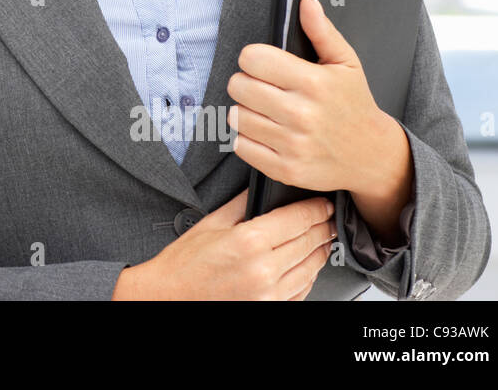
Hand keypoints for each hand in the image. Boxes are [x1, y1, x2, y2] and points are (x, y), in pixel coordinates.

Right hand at [114, 188, 336, 299]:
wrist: (170, 296)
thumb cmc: (184, 264)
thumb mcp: (211, 224)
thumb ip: (242, 204)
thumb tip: (263, 190)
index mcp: (248, 241)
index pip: (297, 219)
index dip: (316, 208)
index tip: (323, 203)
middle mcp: (263, 269)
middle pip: (309, 241)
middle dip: (322, 226)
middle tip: (327, 217)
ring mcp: (269, 294)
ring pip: (311, 267)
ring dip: (320, 250)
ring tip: (321, 239)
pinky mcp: (271, 308)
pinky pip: (302, 290)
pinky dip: (309, 274)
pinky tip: (306, 264)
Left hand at [227, 0, 389, 197]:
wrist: (373, 156)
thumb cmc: (354, 105)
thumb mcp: (346, 63)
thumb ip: (322, 31)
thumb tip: (306, 1)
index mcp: (313, 83)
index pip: (252, 58)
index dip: (253, 58)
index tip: (264, 64)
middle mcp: (301, 114)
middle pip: (238, 85)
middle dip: (246, 82)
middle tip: (263, 87)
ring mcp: (292, 144)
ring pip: (236, 116)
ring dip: (246, 111)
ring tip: (267, 110)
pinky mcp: (285, 169)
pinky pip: (241, 146)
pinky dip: (248, 139)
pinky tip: (267, 132)